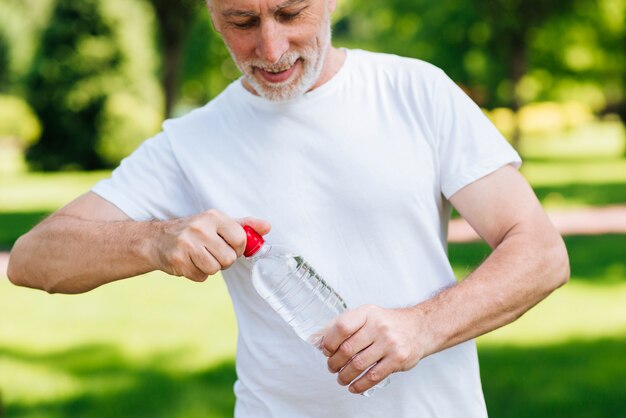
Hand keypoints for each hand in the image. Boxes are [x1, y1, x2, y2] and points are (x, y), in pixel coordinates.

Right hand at [153, 209, 269, 281]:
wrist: (157, 240)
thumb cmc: (195, 232)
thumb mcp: (218, 223)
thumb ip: (244, 225)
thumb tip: (268, 227)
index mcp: (213, 216)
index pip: (240, 239)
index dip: (237, 248)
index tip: (229, 247)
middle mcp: (200, 228)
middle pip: (229, 258)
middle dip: (223, 260)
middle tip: (211, 253)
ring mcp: (187, 244)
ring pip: (215, 269)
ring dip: (210, 268)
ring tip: (199, 257)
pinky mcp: (177, 260)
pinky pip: (201, 277)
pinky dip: (197, 274)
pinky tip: (189, 262)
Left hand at [322, 304, 429, 393]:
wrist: (420, 328)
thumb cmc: (388, 323)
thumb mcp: (367, 315)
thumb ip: (344, 325)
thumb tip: (318, 340)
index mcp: (367, 313)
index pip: (342, 327)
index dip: (329, 341)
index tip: (327, 350)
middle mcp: (378, 326)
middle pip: (347, 349)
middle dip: (334, 362)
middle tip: (332, 367)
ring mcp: (389, 343)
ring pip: (358, 365)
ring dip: (345, 376)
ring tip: (341, 378)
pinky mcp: (397, 359)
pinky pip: (373, 376)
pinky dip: (360, 384)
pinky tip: (354, 386)